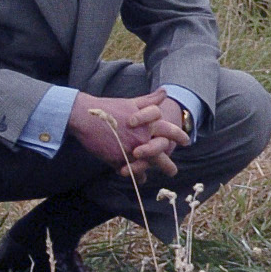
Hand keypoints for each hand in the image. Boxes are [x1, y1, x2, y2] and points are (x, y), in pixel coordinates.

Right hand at [68, 89, 189, 179]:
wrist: (84, 116)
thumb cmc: (108, 108)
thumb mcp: (131, 102)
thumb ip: (149, 100)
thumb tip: (165, 91)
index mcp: (147, 123)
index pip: (169, 130)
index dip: (178, 136)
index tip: (185, 141)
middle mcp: (142, 136)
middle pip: (162, 151)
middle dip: (169, 163)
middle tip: (173, 171)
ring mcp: (131, 148)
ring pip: (148, 163)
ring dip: (154, 172)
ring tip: (157, 180)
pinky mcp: (118, 158)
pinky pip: (131, 171)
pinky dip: (137, 176)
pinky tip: (141, 179)